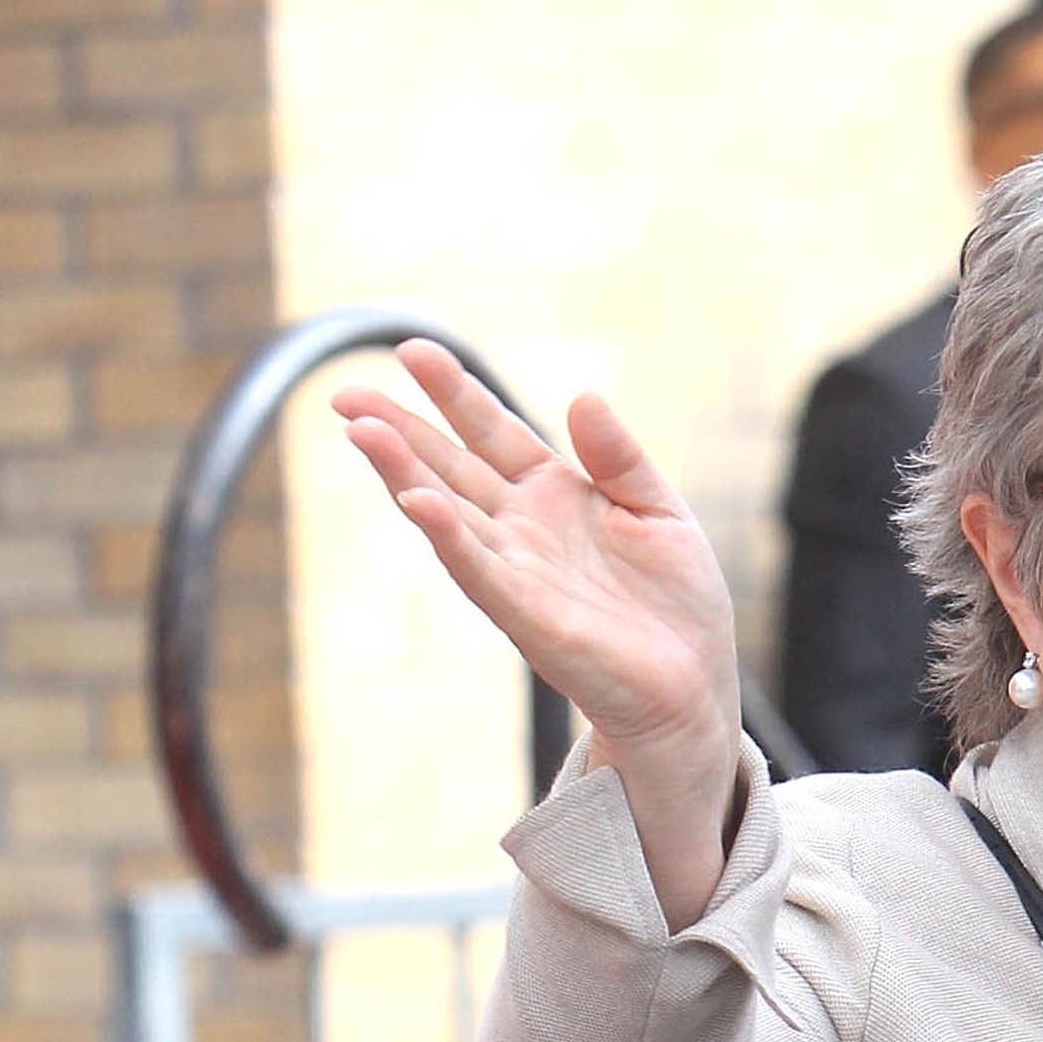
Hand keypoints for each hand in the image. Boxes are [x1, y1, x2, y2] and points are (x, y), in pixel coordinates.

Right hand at [334, 342, 741, 914]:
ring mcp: (519, 573)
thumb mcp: (660, 511)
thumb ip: (619, 457)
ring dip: (405, 476)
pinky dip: (450, 538)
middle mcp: (524, 530)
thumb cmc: (679, 606)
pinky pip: (481, 572)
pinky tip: (418, 503)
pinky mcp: (528, 618)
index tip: (413, 351)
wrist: (695, 690)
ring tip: (363, 432)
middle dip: (400, 431)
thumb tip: (581, 397)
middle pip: (451, 468)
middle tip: (347, 396)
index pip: (492, 431)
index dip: (454, 392)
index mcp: (555, 494)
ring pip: (449, 515)